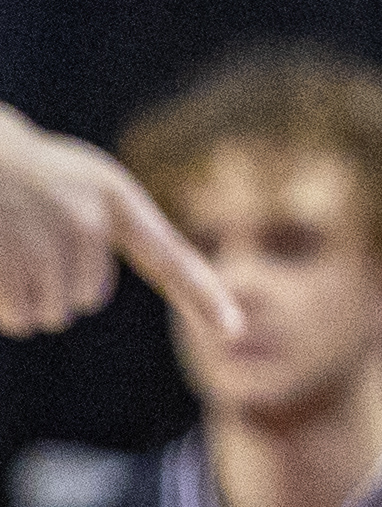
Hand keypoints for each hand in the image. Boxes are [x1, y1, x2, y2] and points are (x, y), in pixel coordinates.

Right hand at [0, 104, 238, 339]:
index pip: (169, 257)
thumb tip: (93, 296)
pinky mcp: (6, 264)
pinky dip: (4, 306)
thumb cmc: (32, 175)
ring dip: (26, 297)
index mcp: (115, 199)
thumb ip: (108, 227)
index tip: (233, 330)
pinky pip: (17, 318)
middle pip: (86, 299)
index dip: (202, 296)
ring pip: (49, 314)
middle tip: (31, 240)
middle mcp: (88, 221)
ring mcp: (44, 242)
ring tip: (10, 247)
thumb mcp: (83, 185)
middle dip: (56, 284)